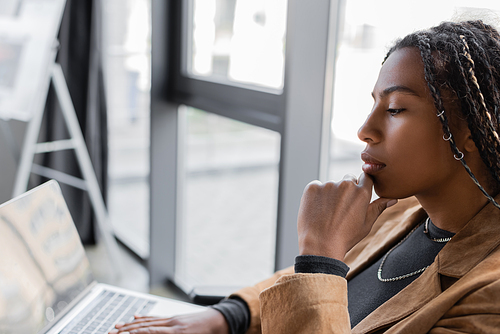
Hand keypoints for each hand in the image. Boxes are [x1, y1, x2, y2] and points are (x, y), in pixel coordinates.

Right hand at [109, 308, 228, 333]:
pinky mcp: (175, 317)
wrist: (222, 321)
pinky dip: (144, 318)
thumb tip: (155, 333)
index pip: (151, 333)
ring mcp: (173, 319)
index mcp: (178, 333)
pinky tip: (134, 317)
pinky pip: (157, 317)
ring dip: (131, 325)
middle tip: (111, 332)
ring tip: (116, 327)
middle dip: (127, 330)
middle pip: (145, 327)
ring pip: (149, 322)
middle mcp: (173, 324)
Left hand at [297, 173, 396, 260]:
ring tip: (328, 214)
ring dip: (331, 194)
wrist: (320, 245)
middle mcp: (346, 185)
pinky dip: (316, 196)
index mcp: (362, 192)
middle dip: (346, 190)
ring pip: (331, 185)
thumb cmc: (345, 238)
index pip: (366, 176)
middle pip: (348, 179)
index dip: (361, 185)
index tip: (356, 196)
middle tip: (341, 209)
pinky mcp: (312, 187)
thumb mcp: (366, 224)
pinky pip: (316, 187)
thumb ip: (378, 207)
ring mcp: (328, 185)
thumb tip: (393, 199)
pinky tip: (317, 211)